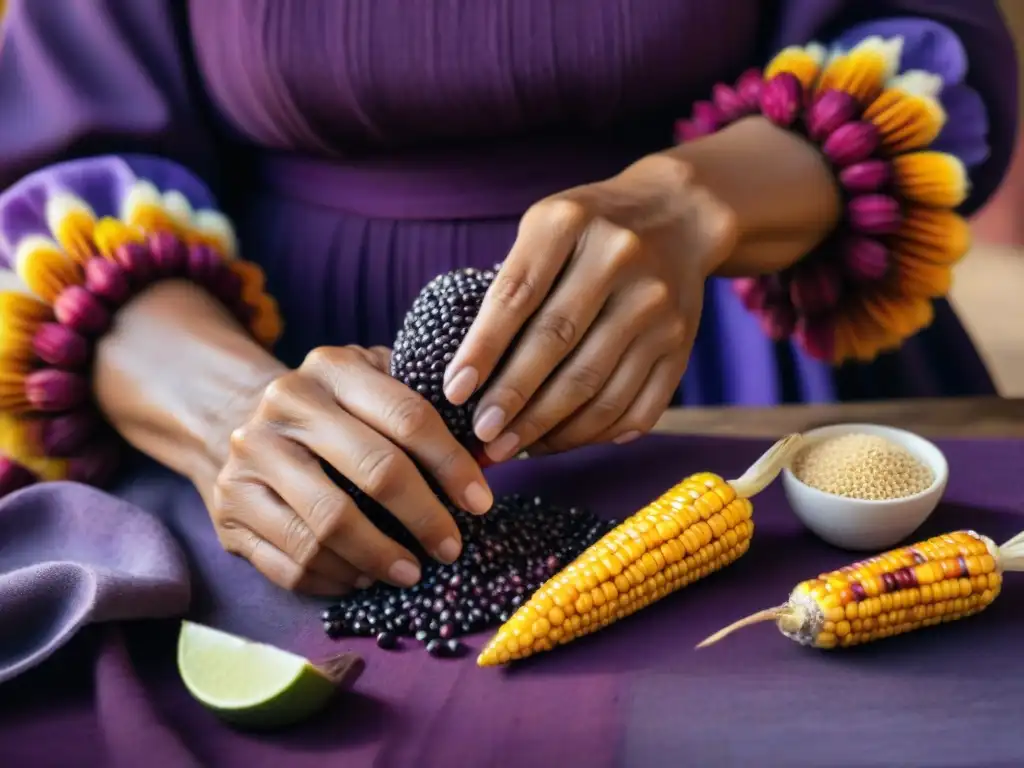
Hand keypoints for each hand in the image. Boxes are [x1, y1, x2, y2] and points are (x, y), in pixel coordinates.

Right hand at [209, 345, 493, 595]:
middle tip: (451, 548)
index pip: (408, 417)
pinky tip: (362, 579)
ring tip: (410, 572)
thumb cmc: (332, 411)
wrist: (236, 421)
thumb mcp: (374, 385)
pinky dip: (335, 580)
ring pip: (328, 526)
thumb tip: (492, 450)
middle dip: (424, 518)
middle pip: (373, 471)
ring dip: (379, 559)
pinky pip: (291, 562)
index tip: (480, 503)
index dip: (452, 466)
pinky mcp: (228, 510)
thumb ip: (426, 407)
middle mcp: (285, 405)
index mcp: (332, 368)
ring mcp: (250, 458)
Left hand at [443, 153, 736, 460]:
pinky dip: (594, 434)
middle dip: (513, 399)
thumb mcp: (544, 228)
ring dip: (549, 428)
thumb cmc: (587, 232)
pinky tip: (559, 441)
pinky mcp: (681, 343)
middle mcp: (619, 259)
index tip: (455, 391)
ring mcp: (657, 305)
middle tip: (481, 435)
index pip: (517, 295)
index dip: (483, 349)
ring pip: (597, 386)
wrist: (677, 218)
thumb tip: (468, 377)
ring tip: (512, 447)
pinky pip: (636, 407)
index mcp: (570, 223)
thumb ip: (510, 287)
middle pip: (557, 343)